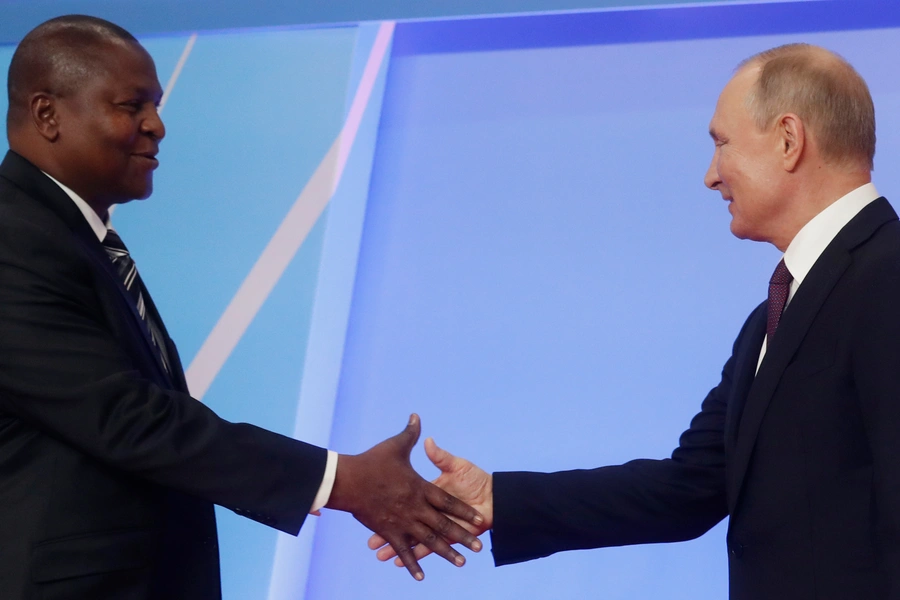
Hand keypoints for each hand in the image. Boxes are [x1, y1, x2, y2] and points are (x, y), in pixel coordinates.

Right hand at [326, 414, 483, 580]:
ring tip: (461, 563)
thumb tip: (417, 417)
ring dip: (445, 552)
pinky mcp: (389, 530)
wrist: (348, 479)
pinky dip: (412, 562)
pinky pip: (403, 549)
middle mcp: (415, 506)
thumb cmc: (372, 461)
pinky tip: (422, 575)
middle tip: (478, 547)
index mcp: (420, 487)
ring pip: (429, 540)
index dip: (464, 511)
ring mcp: (403, 520)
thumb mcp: (395, 446)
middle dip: (462, 536)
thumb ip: (410, 434)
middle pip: (444, 525)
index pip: (448, 502)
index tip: (480, 519)